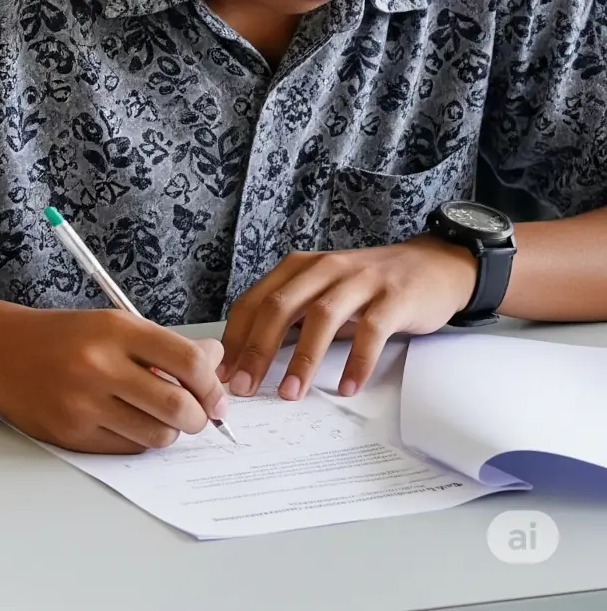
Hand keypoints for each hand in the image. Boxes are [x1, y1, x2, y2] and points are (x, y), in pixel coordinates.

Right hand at [0, 307, 228, 453]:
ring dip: (168, 431)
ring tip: (156, 418)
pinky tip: (125, 423)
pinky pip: (127, 448)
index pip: (188, 362)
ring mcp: (83, 402)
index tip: (216, 397)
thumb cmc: (61, 338)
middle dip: (198, 417)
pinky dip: (136, 440)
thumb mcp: (112, 326)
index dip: (212, 385)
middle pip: (178, 406)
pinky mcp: (71, 433)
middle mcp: (98, 365)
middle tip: (196, 416)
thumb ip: (164, 345)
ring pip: (157, 434)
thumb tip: (215, 360)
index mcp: (115, 330)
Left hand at [219, 238, 476, 401]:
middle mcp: (325, 269)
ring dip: (302, 359)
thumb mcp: (323, 291)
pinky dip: (357, 362)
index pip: (255, 301)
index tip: (224, 371)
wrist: (434, 266)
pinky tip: (347, 386)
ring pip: (321, 318)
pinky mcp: (394, 298)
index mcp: (299, 267)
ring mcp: (360, 281)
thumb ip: (292, 314)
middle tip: (245, 386)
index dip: (236, 337)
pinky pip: (371, 331)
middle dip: (257, 350)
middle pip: (280, 308)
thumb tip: (251, 355)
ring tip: (290, 393)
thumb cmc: (370, 286)